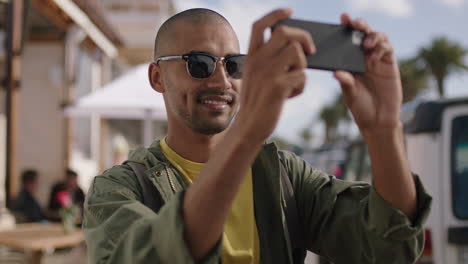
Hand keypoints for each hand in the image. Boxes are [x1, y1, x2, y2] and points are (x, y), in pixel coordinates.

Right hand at [233, 9, 314, 142]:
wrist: (248, 127)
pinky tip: (291, 95)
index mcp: (251, 56)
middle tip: (310, 51)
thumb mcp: (256, 76)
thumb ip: (268, 60)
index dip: (276, 13)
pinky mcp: (277, 87)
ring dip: (303, 66)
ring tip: (294, 80)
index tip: (290, 11)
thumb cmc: (257, 101)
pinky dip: (301, 86)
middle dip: (304, 38)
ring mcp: (267, 73)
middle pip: (285, 32)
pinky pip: (302, 75)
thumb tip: (296, 47)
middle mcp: (257, 60)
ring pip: (297, 52)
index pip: (260, 24)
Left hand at [334, 14, 402, 134]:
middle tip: (354, 24)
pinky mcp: (390, 66)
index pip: (348, 41)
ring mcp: (378, 61)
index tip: (342, 18)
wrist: (378, 121)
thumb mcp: (350, 95)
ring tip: (366, 44)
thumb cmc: (361, 108)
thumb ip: (346, 83)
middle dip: (360, 25)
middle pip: (364, 34)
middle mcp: (364, 59)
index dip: (346, 28)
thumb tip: (336, 72)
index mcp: (351, 63)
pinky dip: (382, 48)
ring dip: (372, 36)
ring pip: (379, 38)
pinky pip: (388, 49)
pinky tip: (374, 56)